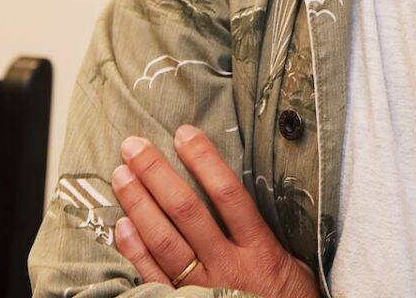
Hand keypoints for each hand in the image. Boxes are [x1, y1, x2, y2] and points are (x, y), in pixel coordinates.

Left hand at [111, 126, 319, 297]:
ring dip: (139, 205)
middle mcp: (228, 268)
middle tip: (134, 146)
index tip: (184, 133)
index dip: (205, 161)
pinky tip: (121, 225)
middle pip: (187, 213)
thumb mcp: (294, 263)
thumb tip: (248, 186)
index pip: (228, 195)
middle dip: (156, 175)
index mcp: (260, 250)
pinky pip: (153, 278)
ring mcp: (203, 290)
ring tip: (121, 175)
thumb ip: (267, 230)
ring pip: (165, 243)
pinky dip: (135, 251)